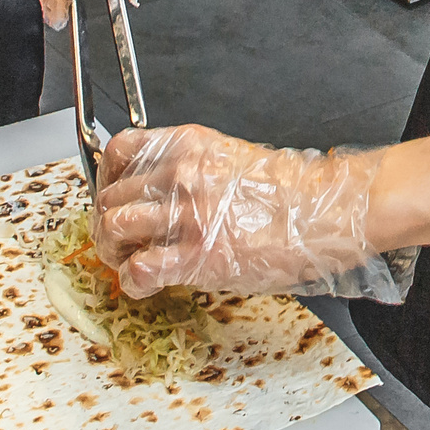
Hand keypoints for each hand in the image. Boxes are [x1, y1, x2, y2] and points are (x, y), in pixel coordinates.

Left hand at [93, 125, 408, 301]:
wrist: (324, 211)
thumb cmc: (289, 190)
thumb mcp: (229, 157)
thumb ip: (187, 166)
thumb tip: (153, 189)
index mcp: (188, 145)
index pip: (120, 150)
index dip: (105, 177)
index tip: (109, 194)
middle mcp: (180, 175)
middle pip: (110, 195)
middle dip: (106, 222)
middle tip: (117, 239)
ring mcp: (185, 215)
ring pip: (113, 229)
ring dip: (112, 251)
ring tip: (126, 261)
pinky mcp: (194, 256)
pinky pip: (137, 270)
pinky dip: (132, 282)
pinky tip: (144, 285)